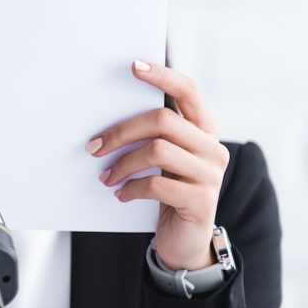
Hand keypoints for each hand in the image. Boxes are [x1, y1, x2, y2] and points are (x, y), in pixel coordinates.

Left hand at [86, 60, 228, 269]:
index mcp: (204, 130)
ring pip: (157, 151)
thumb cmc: (169, 194)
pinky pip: (157, 184)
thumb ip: (155, 138)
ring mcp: (210, 174)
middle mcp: (212, 147)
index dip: (162, 76)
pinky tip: (121, 194)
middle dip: (122, 131)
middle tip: (94, 147)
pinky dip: (132, 188)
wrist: (185, 241)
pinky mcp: (201, 200)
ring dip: (123, 163)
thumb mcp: (165, 162)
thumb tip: (110, 119)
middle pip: (163, 120)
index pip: (189, 91)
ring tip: (106, 177)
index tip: (134, 66)